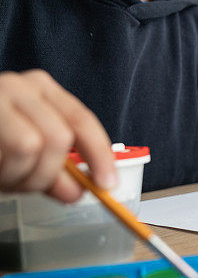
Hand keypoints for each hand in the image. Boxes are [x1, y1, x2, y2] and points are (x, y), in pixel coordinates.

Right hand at [0, 70, 116, 202]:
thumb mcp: (21, 151)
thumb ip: (51, 170)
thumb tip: (78, 192)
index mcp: (40, 89)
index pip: (82, 121)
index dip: (99, 156)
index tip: (107, 185)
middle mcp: (18, 86)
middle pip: (59, 138)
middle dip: (46, 175)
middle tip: (23, 187)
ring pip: (30, 146)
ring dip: (17, 176)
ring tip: (0, 176)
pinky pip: (1, 157)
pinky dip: (0, 175)